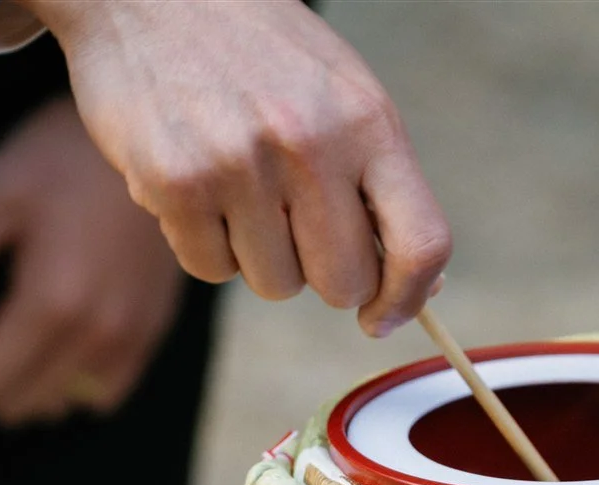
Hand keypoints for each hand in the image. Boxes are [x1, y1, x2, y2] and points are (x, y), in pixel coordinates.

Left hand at [0, 97, 184, 426]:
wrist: (156, 138)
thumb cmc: (64, 155)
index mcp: (51, 305)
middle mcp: (95, 338)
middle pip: (12, 402)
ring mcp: (129, 341)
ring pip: (54, 405)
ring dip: (20, 376)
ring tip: (15, 312)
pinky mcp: (151, 333)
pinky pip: (99, 394)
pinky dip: (66, 379)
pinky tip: (57, 327)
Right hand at [23, 0, 450, 337]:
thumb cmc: (257, 53)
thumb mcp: (340, 93)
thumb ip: (380, 181)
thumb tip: (421, 286)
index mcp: (368, 120)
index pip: (422, 243)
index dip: (409, 298)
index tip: (381, 317)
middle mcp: (311, 143)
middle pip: (342, 283)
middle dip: (319, 273)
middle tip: (291, 230)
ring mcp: (241, 165)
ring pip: (273, 283)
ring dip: (256, 255)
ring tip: (236, 187)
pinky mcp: (176, 184)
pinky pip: (209, 269)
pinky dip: (202, 243)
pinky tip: (194, 184)